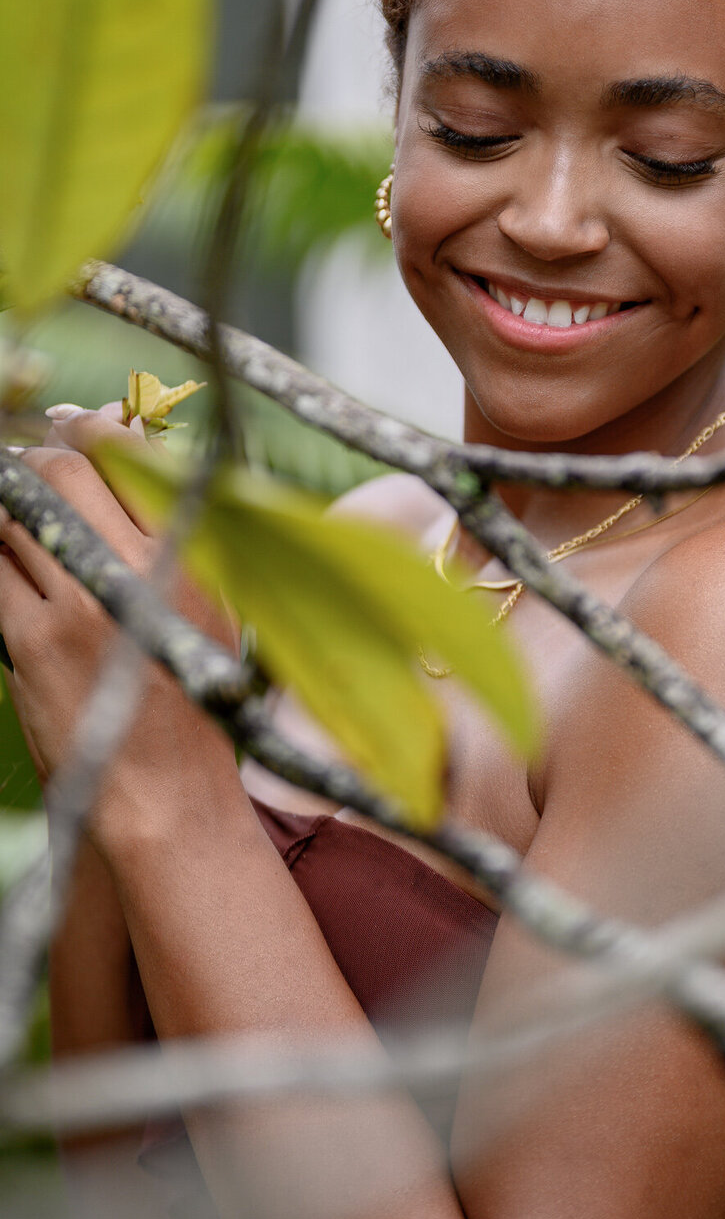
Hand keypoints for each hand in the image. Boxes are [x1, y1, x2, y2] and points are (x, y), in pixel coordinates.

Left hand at [0, 405, 239, 837]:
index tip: (69, 427)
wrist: (162, 791)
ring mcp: (76, 603)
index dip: (86, 429)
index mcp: (186, 555)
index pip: (123, 453)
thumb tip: (127, 458)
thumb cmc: (192, 701)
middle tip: (28, 471)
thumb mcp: (211, 609)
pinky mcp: (30, 640)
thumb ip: (176, 536)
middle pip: (58, 471)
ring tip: (15, 523)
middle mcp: (133, 569)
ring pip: (12, 517)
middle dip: (34, 462)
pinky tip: (5, 565)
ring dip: (4, 509)